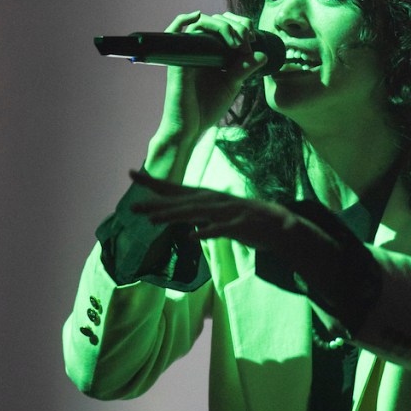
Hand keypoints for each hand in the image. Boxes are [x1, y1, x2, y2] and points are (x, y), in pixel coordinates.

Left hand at [130, 170, 296, 252]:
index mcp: (206, 197)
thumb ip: (199, 215)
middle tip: (133, 207)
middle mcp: (212, 200)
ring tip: (154, 220)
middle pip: (180, 200)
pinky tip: (191, 236)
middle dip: (156, 203)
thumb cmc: (245, 220)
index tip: (131, 174)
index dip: (153, 182)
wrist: (279, 225)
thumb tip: (182, 221)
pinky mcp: (238, 226)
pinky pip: (219, 230)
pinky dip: (206, 232)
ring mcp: (225, 212)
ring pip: (195, 213)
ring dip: (174, 216)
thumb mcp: (218, 214)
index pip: (174, 188)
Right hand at [149, 10, 267, 168]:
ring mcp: (187, 53)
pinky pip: (175, 32)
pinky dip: (183, 19)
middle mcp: (198, 49)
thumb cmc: (207, 108)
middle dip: (235, 26)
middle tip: (248, 40)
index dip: (241, 26)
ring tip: (236, 41)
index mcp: (211, 53)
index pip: (225, 27)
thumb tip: (263, 54)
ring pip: (201, 24)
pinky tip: (197, 15)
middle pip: (215, 21)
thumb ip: (244, 69)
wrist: (190, 128)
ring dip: (221, 26)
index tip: (254, 39)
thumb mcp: (231, 85)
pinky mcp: (177, 60)